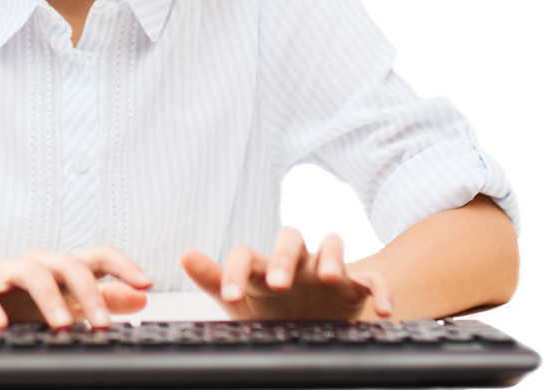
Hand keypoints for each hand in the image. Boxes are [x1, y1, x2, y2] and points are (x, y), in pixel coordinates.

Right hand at [0, 246, 151, 329]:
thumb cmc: (24, 305)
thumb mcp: (68, 306)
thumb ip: (105, 301)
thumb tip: (142, 298)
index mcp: (62, 268)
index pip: (99, 256)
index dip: (124, 266)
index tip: (146, 283)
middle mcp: (39, 263)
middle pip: (69, 264)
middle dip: (89, 293)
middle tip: (102, 324)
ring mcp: (8, 271)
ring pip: (32, 273)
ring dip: (49, 299)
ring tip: (60, 326)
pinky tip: (0, 325)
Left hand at [181, 226, 391, 321]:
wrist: (318, 329)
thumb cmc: (272, 313)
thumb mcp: (242, 304)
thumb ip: (215, 280)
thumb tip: (184, 253)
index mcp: (263, 269)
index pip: (246, 254)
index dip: (236, 270)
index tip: (232, 296)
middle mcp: (295, 263)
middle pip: (290, 239)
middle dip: (285, 258)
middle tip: (279, 284)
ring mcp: (327, 272)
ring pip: (332, 244)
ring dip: (332, 257)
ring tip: (331, 279)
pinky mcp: (358, 287)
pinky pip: (373, 279)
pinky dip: (380, 289)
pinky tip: (383, 310)